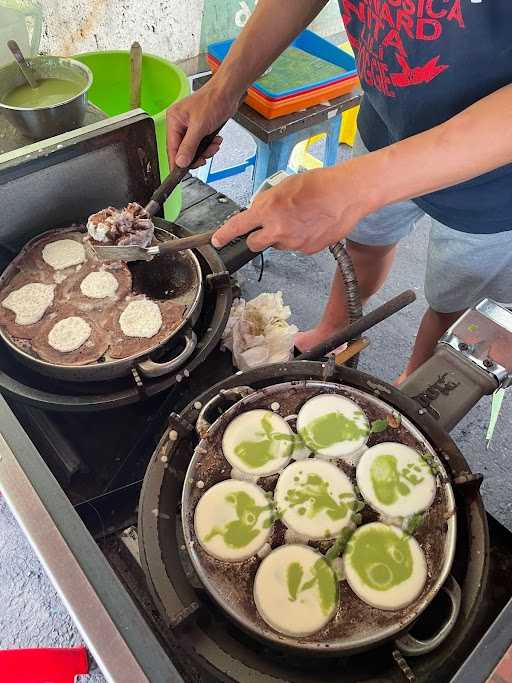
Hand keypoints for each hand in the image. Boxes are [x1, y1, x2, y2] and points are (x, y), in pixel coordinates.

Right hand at [166, 82, 238, 168]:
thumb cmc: (213, 101)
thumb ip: (189, 147)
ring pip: (194, 150)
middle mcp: (180, 124)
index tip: (180, 174)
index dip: (177, 161)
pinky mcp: (201, 129)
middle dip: (196, 155)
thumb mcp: (199, 127)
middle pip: (183, 151)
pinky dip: (210, 146)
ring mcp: (191, 127)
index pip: (171, 147)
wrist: (228, 92)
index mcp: (174, 120)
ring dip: (206, 151)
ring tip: (214, 145)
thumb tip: (180, 162)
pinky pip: (202, 145)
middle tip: (205, 157)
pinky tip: (216, 141)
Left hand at [212, 163, 371, 253]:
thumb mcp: (285, 185)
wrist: (347, 194)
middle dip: (257, 237)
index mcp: (268, 210)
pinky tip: (310, 224)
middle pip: (255, 243)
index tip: (217, 240)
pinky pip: (296, 246)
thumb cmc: (319, 185)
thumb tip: (258, 210)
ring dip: (281, 235)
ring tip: (299, 218)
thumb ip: (267, 200)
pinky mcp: (307, 249)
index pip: (238, 226)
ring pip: (278, 244)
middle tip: (268, 226)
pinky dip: (299, 238)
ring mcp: (293, 243)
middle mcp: (278, 231)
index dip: (224, 235)